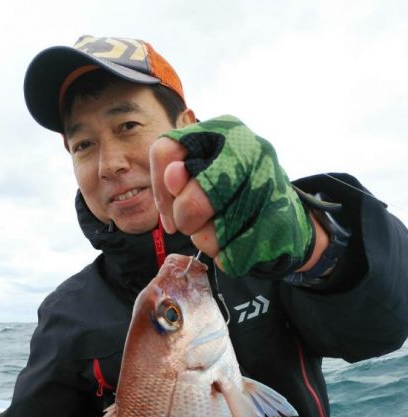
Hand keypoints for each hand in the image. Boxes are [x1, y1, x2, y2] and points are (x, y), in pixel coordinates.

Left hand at [151, 116, 314, 278]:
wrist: (287, 218)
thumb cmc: (237, 190)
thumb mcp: (206, 169)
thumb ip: (179, 174)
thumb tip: (172, 176)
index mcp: (228, 131)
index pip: (167, 151)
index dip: (160, 187)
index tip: (168, 205)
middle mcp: (252, 153)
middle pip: (193, 199)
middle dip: (184, 218)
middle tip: (188, 223)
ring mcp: (268, 191)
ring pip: (208, 234)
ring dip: (204, 239)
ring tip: (220, 228)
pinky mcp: (275, 228)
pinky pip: (228, 254)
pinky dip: (225, 254)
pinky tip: (235, 241)